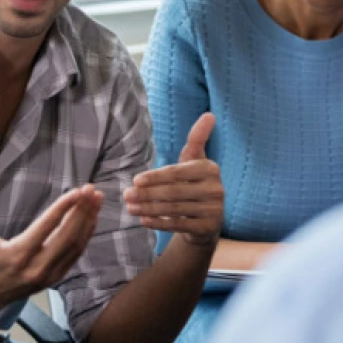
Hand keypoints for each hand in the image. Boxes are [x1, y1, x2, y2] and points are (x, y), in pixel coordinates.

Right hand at [0, 185, 103, 315]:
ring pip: (76, 245)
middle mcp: (38, 267)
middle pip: (67, 236)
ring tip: (96, 198)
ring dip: (88, 220)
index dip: (62, 209)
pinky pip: (76, 254)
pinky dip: (87, 234)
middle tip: (91, 189)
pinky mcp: (57, 278)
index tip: (77, 192)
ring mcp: (50, 275)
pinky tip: (92, 217)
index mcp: (19, 256)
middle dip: (81, 211)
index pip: (45, 228)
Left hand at [124, 113, 223, 247]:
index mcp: (210, 169)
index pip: (177, 172)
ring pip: (173, 209)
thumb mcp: (195, 161)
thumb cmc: (194, 185)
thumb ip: (198, 139)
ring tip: (130, 208)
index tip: (135, 180)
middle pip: (173, 191)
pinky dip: (158, 223)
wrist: (207, 221)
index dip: (155, 176)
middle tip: (126, 195)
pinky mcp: (208, 228)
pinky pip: (178, 225)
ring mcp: (213, 210)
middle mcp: (216, 189)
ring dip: (148, 208)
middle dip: (147, 194)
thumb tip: (209, 115)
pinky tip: (143, 220)